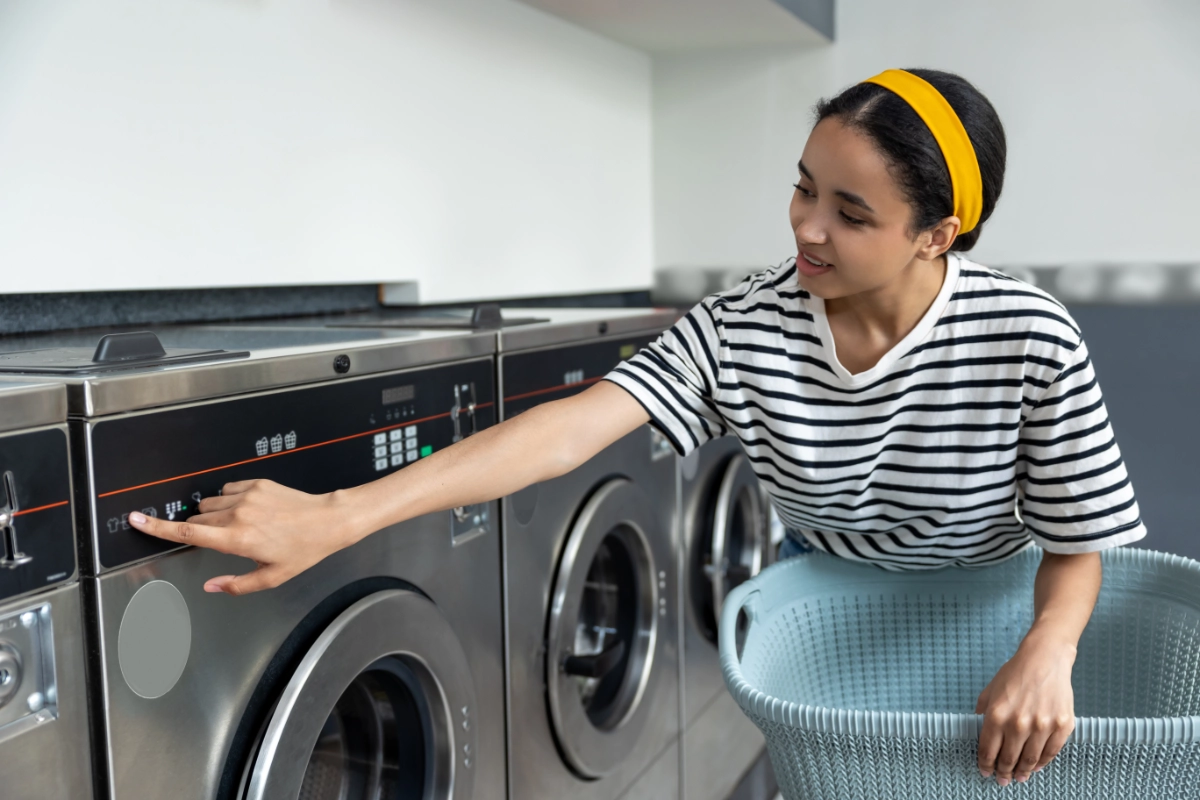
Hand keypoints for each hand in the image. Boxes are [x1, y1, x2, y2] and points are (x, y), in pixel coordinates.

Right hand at [127, 480, 355, 594]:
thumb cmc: (302, 551)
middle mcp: (237, 515)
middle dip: (202, 527)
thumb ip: (235, 584)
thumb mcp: (271, 577)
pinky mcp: (257, 483)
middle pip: (198, 517)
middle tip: (226, 538)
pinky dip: (231, 499)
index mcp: (236, 540)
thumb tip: (210, 586)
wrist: (327, 521)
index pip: (187, 532)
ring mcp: (247, 496)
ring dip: (216, 513)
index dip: (157, 527)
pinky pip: (229, 489)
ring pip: (211, 503)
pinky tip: (251, 510)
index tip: (136, 519)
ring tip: (243, 525)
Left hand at [975, 632, 1076, 785]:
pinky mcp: (1062, 726)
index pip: (988, 750)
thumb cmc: (1016, 673)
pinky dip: (1042, 763)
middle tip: (1002, 780)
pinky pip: (1051, 753)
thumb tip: (977, 726)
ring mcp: (1042, 726)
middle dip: (1003, 772)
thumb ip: (983, 710)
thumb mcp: (990, 690)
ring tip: (1019, 777)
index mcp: (997, 715)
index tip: (986, 772)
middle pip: (1009, 759)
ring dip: (1022, 772)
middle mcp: (1018, 723)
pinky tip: (1036, 766)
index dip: (986, 764)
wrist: (1045, 659)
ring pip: (1030, 760)